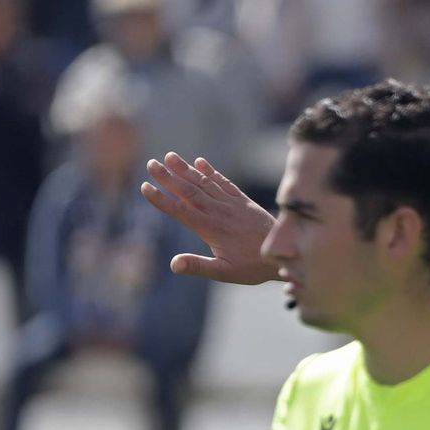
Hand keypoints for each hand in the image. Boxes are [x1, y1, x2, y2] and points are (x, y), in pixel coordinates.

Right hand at [140, 153, 277, 284]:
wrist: (284, 254)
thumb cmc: (252, 267)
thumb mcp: (224, 272)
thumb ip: (199, 266)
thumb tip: (173, 264)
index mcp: (211, 228)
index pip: (180, 210)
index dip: (162, 199)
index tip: (145, 187)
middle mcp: (219, 212)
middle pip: (189, 191)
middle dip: (169, 177)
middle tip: (150, 164)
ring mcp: (232, 204)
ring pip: (205, 183)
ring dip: (186, 169)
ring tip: (169, 156)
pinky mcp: (243, 201)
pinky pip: (224, 183)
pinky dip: (212, 172)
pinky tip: (200, 162)